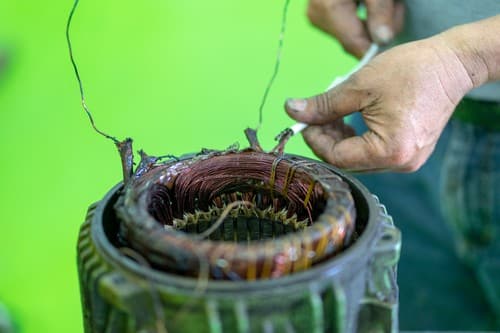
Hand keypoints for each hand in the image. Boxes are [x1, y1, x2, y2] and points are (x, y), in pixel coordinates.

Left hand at [285, 37, 474, 171]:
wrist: (452, 64)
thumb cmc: (410, 71)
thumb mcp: (359, 86)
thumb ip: (323, 104)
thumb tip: (292, 111)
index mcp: (390, 151)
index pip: (338, 158)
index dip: (316, 139)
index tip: (306, 120)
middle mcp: (401, 164)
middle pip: (348, 162)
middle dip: (327, 140)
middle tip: (317, 116)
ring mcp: (408, 161)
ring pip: (359, 160)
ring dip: (341, 140)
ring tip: (334, 115)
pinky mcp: (410, 153)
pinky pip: (374, 154)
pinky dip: (357, 140)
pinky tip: (351, 121)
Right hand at [307, 0, 403, 57]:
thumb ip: (381, 12)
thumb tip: (384, 41)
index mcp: (328, 9)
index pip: (355, 44)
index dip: (377, 47)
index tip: (397, 35)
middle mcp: (317, 16)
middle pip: (354, 40)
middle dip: (378, 28)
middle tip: (396, 6)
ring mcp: (317, 16)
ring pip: (352, 34)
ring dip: (372, 22)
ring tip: (387, 2)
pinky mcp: (321, 12)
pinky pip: (345, 25)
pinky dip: (363, 17)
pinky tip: (371, 3)